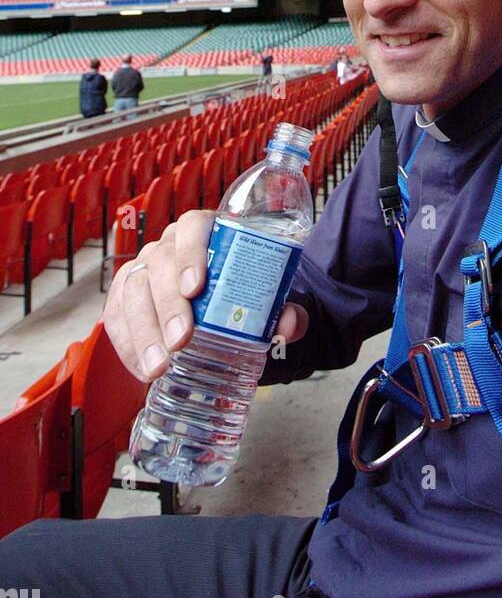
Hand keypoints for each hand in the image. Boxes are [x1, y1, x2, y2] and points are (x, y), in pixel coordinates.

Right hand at [104, 208, 308, 381]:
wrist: (219, 306)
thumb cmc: (240, 294)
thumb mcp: (266, 299)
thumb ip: (284, 310)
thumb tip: (289, 325)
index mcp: (205, 232)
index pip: (193, 228)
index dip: (191, 253)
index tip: (195, 288)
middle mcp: (168, 245)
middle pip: (159, 263)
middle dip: (167, 304)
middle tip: (181, 340)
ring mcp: (142, 268)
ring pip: (132, 290)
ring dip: (143, 331)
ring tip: (159, 366)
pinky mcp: (123, 295)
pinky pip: (115, 315)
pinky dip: (127, 345)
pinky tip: (142, 370)